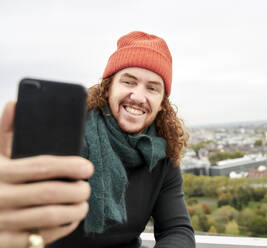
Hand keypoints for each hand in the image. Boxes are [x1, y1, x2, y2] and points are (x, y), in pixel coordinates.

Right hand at [0, 102, 93, 247]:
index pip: (41, 166)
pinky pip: (41, 238)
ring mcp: (1, 222)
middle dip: (77, 190)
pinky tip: (70, 219)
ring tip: (83, 203)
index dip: (69, 166)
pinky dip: (62, 228)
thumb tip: (17, 103)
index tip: (88, 167)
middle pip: (50, 193)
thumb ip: (5, 131)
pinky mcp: (5, 243)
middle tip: (87, 188)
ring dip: (74, 210)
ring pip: (49, 217)